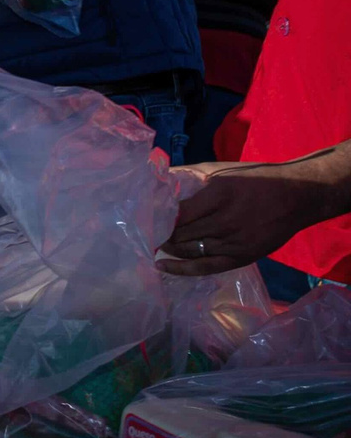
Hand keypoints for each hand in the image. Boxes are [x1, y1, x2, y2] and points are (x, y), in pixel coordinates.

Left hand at [159, 152, 350, 274]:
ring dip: (167, 249)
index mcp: (219, 195)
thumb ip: (186, 175)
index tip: (140, 218)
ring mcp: (235, 242)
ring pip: (189, 250)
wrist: (298, 196)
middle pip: (181, 233)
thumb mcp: (219, 169)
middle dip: (158, 234)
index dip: (156, 218)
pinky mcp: (242, 257)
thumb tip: (155, 178)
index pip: (178, 212)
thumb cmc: (255, 179)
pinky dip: (182, 268)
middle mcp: (226, 221)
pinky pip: (206, 267)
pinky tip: (164, 266)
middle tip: (139, 234)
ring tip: (150, 245)